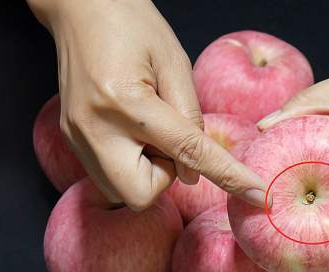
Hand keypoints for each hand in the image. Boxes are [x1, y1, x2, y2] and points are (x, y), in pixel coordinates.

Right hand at [28, 0, 266, 209]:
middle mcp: (94, 127)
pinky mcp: (71, 138)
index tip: (257, 196)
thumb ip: (190, 118)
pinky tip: (132, 130)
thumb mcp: (175, 62)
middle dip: (164, 177)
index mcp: (126, 102)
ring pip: (123, 191)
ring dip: (147, 171)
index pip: (187, 152)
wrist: (80, 8)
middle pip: (141, 194)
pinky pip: (109, 175)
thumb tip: (193, 172)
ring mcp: (77, 137)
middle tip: (168, 138)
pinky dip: (131, 163)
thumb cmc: (133, 26)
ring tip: (148, 128)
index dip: (228, 176)